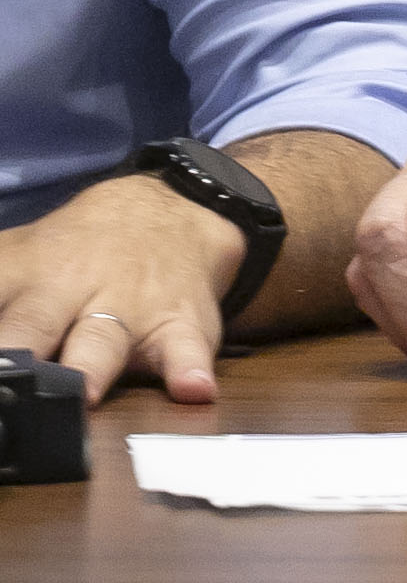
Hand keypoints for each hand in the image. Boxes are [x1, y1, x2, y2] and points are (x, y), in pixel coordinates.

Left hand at [0, 172, 244, 404]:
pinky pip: (188, 346)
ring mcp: (126, 306)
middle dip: (12, 356)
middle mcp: (68, 290)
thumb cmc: (71, 254)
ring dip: (90, 364)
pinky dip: (191, 367)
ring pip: (104, 340)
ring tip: (81, 392)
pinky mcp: (179, 322)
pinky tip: (192, 388)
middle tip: (1, 383)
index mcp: (17, 275)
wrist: (172, 210)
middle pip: (31, 324)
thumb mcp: (8, 259)